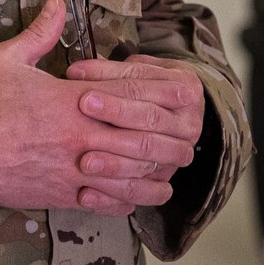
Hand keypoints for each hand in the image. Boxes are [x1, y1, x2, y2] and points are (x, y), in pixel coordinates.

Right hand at [0, 0, 194, 216]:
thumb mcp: (8, 59)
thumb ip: (40, 33)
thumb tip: (56, 4)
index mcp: (70, 100)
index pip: (129, 96)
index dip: (160, 97)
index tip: (183, 97)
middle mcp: (79, 136)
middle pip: (140, 140)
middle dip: (168, 141)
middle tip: (189, 142)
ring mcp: (72, 169)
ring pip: (129, 177)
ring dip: (155, 176)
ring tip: (172, 174)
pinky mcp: (61, 194)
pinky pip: (105, 201)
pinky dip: (127, 200)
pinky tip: (138, 197)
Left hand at [64, 54, 205, 198]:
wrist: (170, 115)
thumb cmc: (145, 88)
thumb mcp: (133, 70)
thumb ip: (106, 71)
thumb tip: (75, 74)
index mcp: (185, 88)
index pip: (146, 88)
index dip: (113, 91)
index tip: (83, 96)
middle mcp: (189, 123)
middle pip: (151, 120)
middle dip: (115, 118)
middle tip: (82, 123)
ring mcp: (180, 153)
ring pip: (150, 158)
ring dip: (115, 163)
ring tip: (84, 163)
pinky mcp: (166, 179)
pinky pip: (146, 193)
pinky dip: (114, 194)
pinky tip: (88, 193)